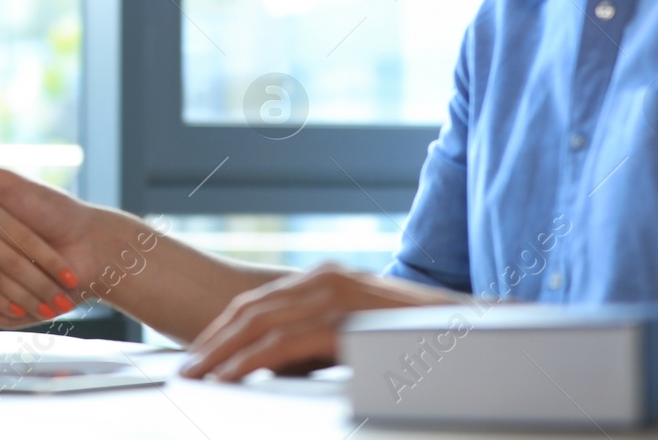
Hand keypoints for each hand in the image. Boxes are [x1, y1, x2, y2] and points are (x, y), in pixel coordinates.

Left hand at [180, 263, 459, 380]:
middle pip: (250, 308)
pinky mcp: (345, 321)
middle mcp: (325, 277)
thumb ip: (325, 338)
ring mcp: (335, 294)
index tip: (199, 353)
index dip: (223, 328)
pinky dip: (249, 362)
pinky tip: (229, 379)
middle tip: (185, 368)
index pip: (260, 301)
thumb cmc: (419, 338)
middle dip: (212, 339)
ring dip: (219, 351)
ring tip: (195, 375)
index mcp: (325, 277)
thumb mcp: (361, 331)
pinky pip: (283, 344)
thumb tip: (285, 364)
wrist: (473, 331)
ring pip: (258, 323)